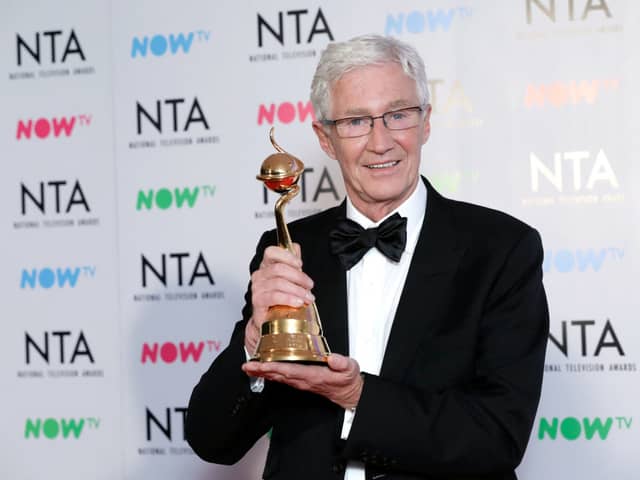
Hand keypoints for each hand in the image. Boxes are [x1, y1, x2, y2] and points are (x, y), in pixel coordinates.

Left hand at [242, 354, 363, 409]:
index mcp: (313, 376)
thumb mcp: (349, 369)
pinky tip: (263, 370)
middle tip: (247, 366)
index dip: (274, 368)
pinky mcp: (300, 381)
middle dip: (262, 371)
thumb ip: (341, 363)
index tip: (262, 365)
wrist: (348, 393)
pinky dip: (271, 373)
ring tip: (249, 367)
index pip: (290, 371)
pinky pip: (282, 378)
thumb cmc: (347, 380)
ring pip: (278, 377)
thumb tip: (332, 358)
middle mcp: (304, 381)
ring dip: (263, 373)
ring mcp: (301, 382)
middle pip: (279, 375)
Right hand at [245, 243, 314, 353]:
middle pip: (279, 268)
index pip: (271, 252)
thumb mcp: (288, 279)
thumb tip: (295, 247)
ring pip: (279, 283)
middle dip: (299, 277)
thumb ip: (291, 263)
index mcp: (266, 266)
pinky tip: (298, 302)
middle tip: (309, 286)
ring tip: (308, 297)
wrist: (269, 319)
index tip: (300, 264)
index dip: (287, 256)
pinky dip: (289, 299)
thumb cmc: (278, 299)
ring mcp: (257, 288)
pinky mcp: (258, 301)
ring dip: (298, 290)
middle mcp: (259, 275)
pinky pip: (274, 296)